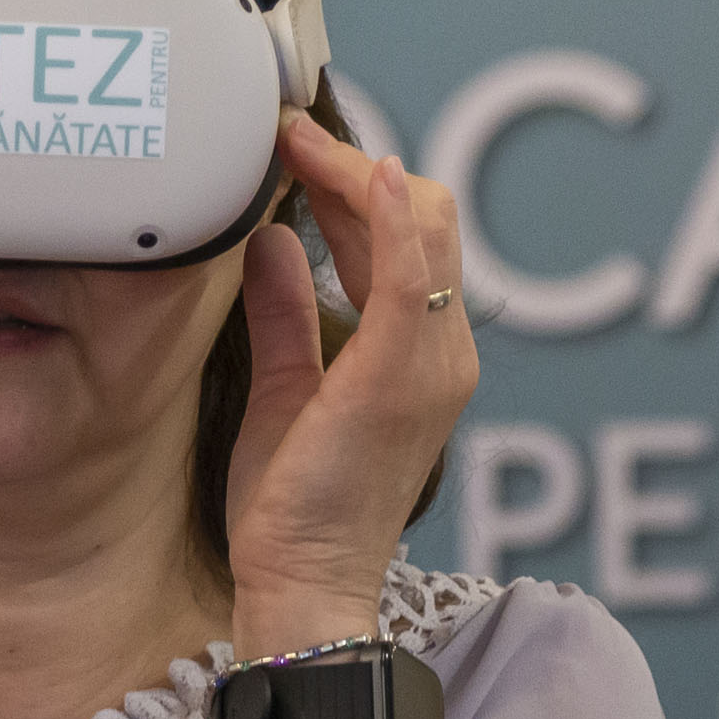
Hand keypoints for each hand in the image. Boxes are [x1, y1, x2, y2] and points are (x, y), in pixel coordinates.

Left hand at [222, 114, 478, 653]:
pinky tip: (367, 174)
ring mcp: (432, 363)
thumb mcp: (285, 388)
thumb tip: (275, 239)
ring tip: (296, 141)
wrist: (306, 585)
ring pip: (424, 230)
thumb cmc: (297, 507)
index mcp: (422, 353)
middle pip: (426, 220)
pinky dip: (394, 216)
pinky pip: (412, 277)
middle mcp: (443, 350)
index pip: (408, 239)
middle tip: (286, 133)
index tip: (296, 149)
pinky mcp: (401, 378)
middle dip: (353, 165)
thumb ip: (287, 312)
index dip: (354, 183)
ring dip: (358, 175)